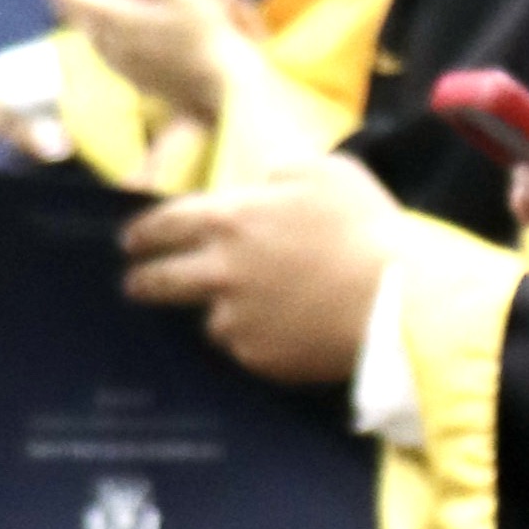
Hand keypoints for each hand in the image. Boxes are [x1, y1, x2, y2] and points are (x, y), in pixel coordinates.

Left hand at [30, 0, 243, 127]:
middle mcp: (115, 45)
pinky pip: (106, 52)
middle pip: (80, 16)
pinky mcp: (132, 79)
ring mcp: (122, 65)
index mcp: (122, 19)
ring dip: (86, 16)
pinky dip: (101, 36)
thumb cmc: (211, 34)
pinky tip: (111, 30)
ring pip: (92, 35)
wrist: (223, 86)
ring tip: (89, 0)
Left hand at [123, 158, 393, 379]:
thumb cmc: (365, 227)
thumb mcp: (324, 171)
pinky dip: (255, 339)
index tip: (130, 242)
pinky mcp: (261, 357)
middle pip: (160, 280)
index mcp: (230, 219)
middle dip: (142, 281)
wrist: (398, 300)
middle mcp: (221, 271)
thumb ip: (278, 174)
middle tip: (136, 284)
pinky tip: (280, 333)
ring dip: (214, 312)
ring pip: (208, 318)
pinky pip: (247, 347)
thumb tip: (261, 186)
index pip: (164, 225)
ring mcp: (239, 319)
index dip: (143, 232)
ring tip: (232, 312)